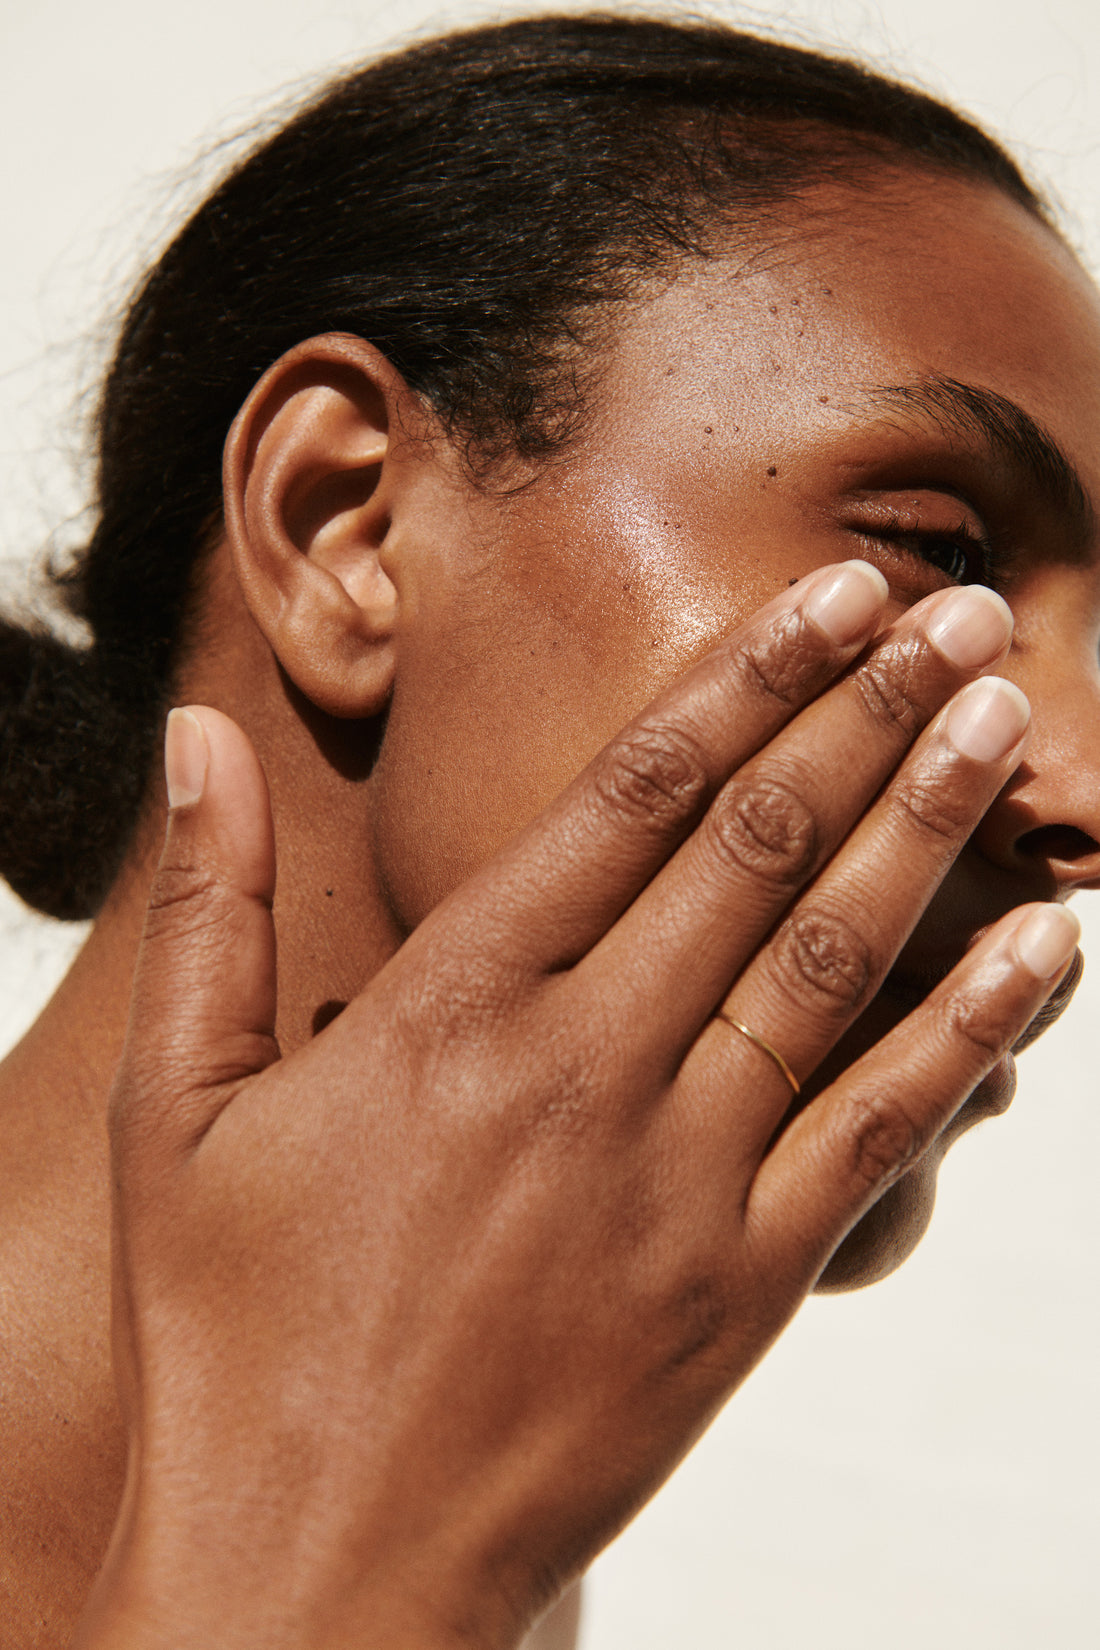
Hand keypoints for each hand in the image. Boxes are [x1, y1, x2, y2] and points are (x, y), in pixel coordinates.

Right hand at [73, 563, 1077, 1647]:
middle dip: (872, 712)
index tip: (837, 594)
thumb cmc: (231, 1335)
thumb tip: (190, 739)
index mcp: (449, 1005)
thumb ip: (210, 911)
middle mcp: (580, 1067)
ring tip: (1011, 724)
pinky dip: (977, 1029)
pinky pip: (884, 1128)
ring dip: (934, 827)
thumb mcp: (172, 1114)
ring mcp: (676, 1178)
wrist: (317, 1574)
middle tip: (966, 615)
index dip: (749, 677)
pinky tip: (1048, 948)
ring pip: (838, 961)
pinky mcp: (741, 1286)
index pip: (633, 795)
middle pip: (760, 847)